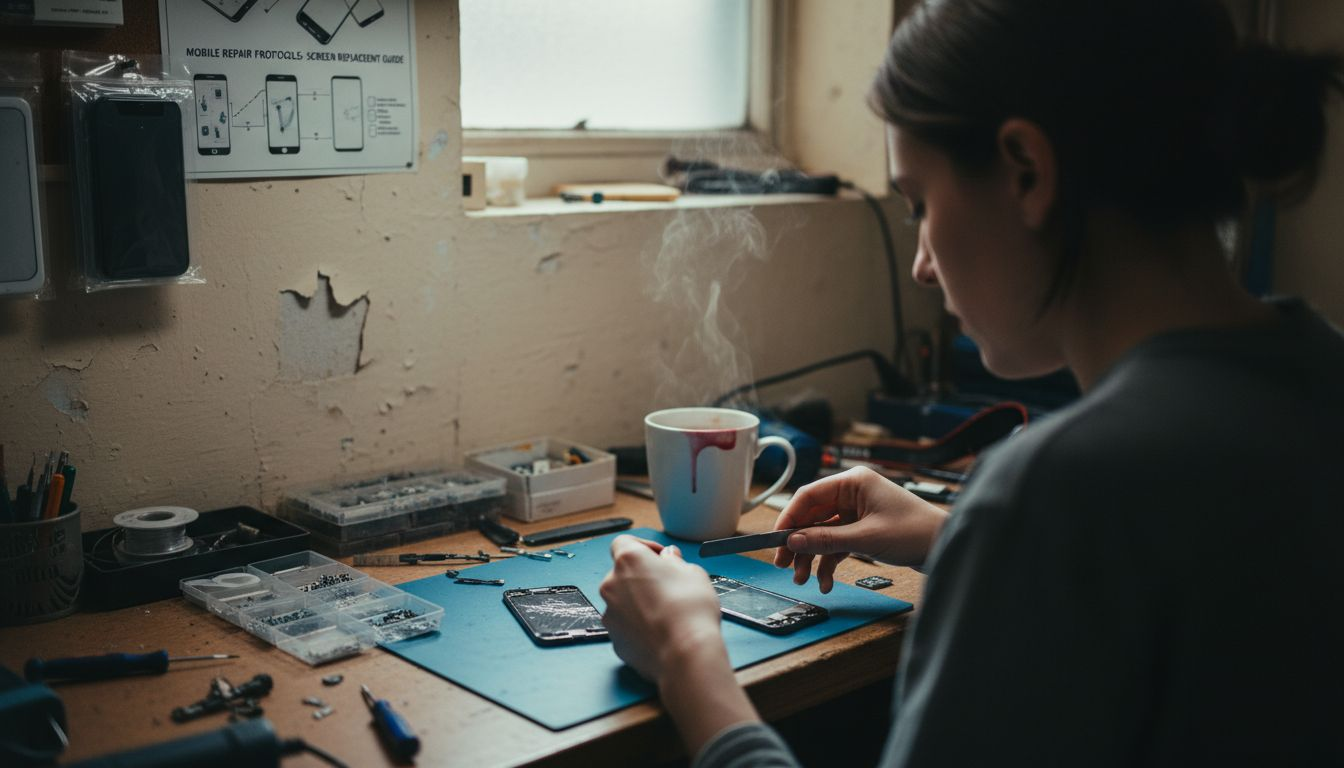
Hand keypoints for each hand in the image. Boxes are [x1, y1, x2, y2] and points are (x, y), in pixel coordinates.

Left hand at [600, 535, 760, 753]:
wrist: (685, 654)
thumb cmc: (691, 609)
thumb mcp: (693, 573)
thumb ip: (675, 562)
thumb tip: (669, 560)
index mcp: (629, 560)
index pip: (623, 542)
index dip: (643, 547)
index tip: (661, 558)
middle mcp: (611, 584)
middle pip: (622, 574)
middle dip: (642, 578)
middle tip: (669, 587)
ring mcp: (610, 614)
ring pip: (623, 602)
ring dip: (640, 603)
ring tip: (667, 614)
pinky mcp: (615, 640)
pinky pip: (626, 627)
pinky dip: (639, 627)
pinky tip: (661, 633)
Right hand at [774, 466, 949, 592]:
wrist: (945, 546)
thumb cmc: (915, 532)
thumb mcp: (866, 538)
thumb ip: (827, 540)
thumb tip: (794, 541)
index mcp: (853, 482)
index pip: (808, 496)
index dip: (789, 519)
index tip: (775, 540)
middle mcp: (852, 493)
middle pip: (812, 517)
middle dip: (799, 543)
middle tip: (784, 564)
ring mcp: (857, 512)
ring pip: (822, 533)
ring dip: (812, 556)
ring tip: (803, 578)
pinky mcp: (863, 529)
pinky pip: (836, 544)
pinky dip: (829, 561)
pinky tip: (825, 580)